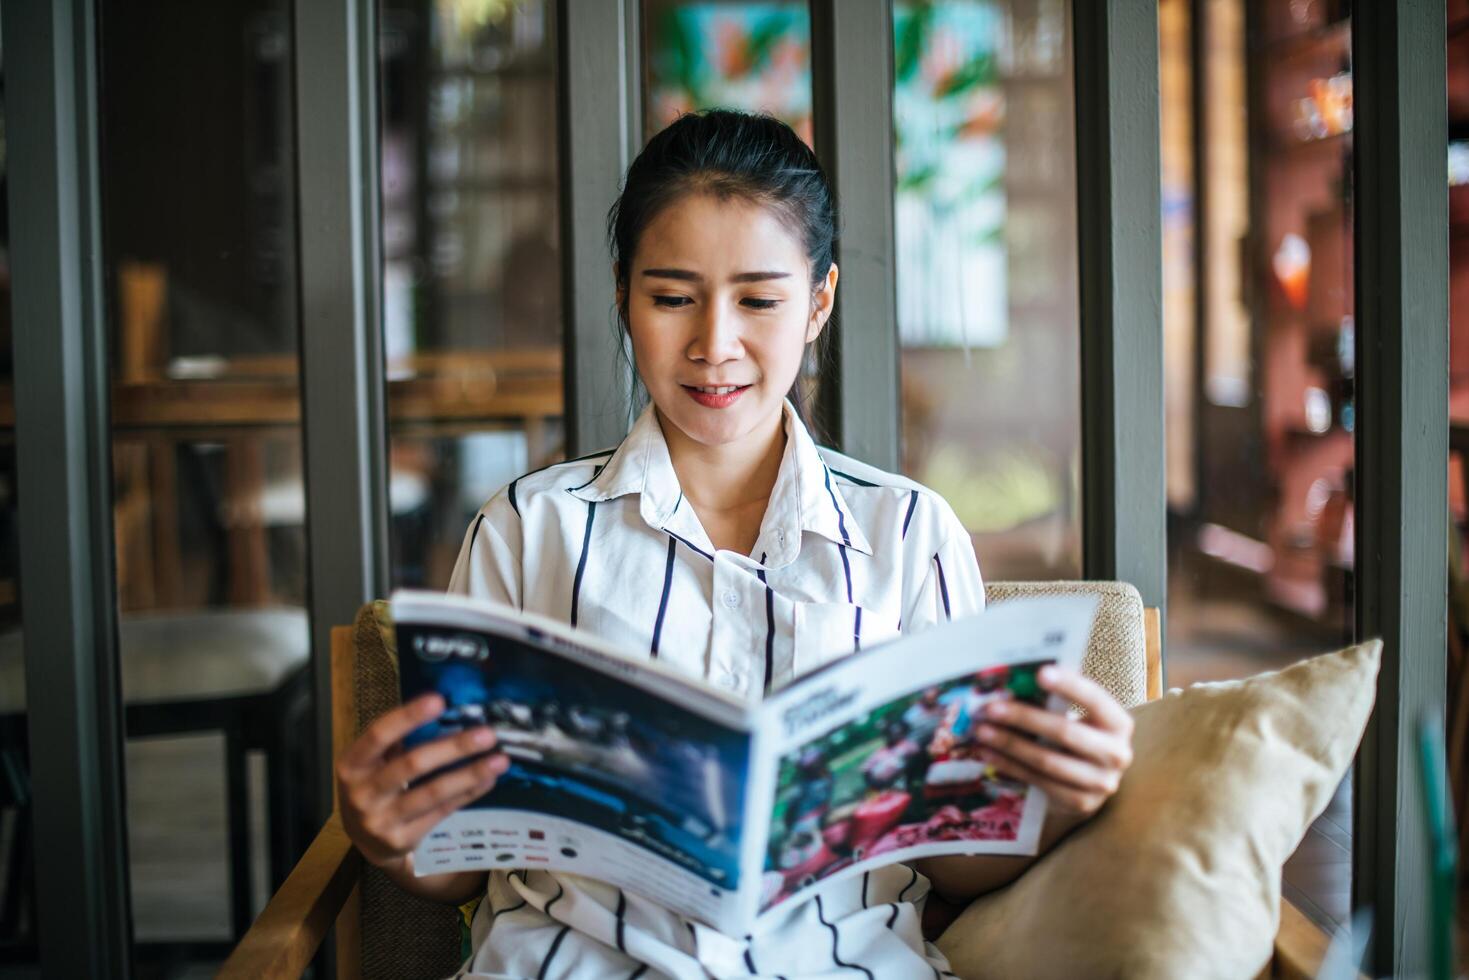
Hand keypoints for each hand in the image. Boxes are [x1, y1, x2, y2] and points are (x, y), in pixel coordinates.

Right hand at [336, 693, 509, 869]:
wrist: (366, 841)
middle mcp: (361, 793)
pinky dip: (467, 793)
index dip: (408, 716)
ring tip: (499, 760)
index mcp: (352, 764)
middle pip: (412, 764)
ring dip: (469, 774)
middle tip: (487, 733)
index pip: (379, 734)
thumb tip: (450, 712)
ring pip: (432, 793)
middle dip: (453, 747)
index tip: (439, 700)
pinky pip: (442, 812)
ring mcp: (380, 820)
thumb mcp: (372, 763)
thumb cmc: (375, 786)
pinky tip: (488, 779)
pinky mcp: (401, 840)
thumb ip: (398, 741)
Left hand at [972, 666, 1133, 817]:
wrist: (1089, 781)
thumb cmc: (1076, 735)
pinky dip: (1009, 765)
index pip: (1095, 699)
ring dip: (1009, 744)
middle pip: (1065, 732)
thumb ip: (1053, 700)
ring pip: (1047, 760)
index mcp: (1118, 723)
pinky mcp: (1081, 803)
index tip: (1040, 672)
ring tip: (981, 730)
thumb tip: (1012, 682)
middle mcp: (1117, 754)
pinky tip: (987, 752)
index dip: (1069, 685)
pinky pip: (1039, 781)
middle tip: (990, 708)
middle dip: (1023, 718)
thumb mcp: (1075, 715)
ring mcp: (1102, 783)